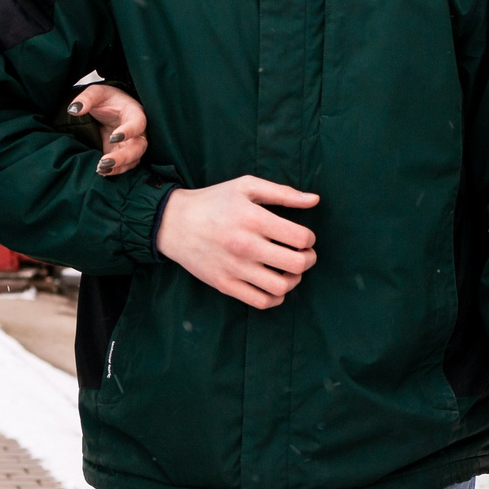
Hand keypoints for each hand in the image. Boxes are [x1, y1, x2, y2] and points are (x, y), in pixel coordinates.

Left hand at [69, 83, 148, 175]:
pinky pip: (124, 165)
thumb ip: (86, 98)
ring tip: (101, 169)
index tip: (113, 137)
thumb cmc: (106, 98)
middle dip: (123, 157)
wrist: (108, 108)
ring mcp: (131, 144)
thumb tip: (74, 109)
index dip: (129, 132)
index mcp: (134, 113)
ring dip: (119, 166)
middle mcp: (138, 131)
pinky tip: (102, 171)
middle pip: (139, 147)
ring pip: (134, 159)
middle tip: (105, 161)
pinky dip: (115, 170)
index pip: (138, 124)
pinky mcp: (123, 153)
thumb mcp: (96, 92)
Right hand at [155, 176, 318, 308]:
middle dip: (308, 260)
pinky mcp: (225, 285)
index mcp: (253, 219)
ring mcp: (235, 268)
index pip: (300, 238)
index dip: (309, 239)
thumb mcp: (246, 186)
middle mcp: (246, 246)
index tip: (303, 237)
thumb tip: (314, 200)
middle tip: (304, 254)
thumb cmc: (214, 201)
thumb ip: (283, 193)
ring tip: (289, 270)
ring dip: (294, 280)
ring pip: (281, 287)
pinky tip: (275, 284)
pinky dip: (276, 297)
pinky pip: (261, 302)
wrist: (174, 223)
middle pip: (296, 264)